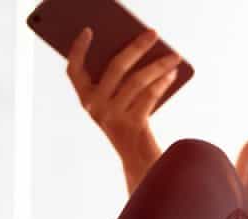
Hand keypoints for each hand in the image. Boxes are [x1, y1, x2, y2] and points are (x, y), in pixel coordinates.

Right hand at [66, 28, 181, 163]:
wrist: (137, 159)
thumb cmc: (128, 124)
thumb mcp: (115, 102)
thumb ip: (118, 80)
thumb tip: (139, 49)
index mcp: (85, 99)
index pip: (73, 71)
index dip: (78, 50)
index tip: (88, 30)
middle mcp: (94, 107)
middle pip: (115, 67)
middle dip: (137, 47)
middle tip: (153, 33)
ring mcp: (111, 117)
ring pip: (137, 80)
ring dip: (158, 65)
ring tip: (174, 55)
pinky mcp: (130, 125)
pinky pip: (149, 96)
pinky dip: (163, 83)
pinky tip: (173, 73)